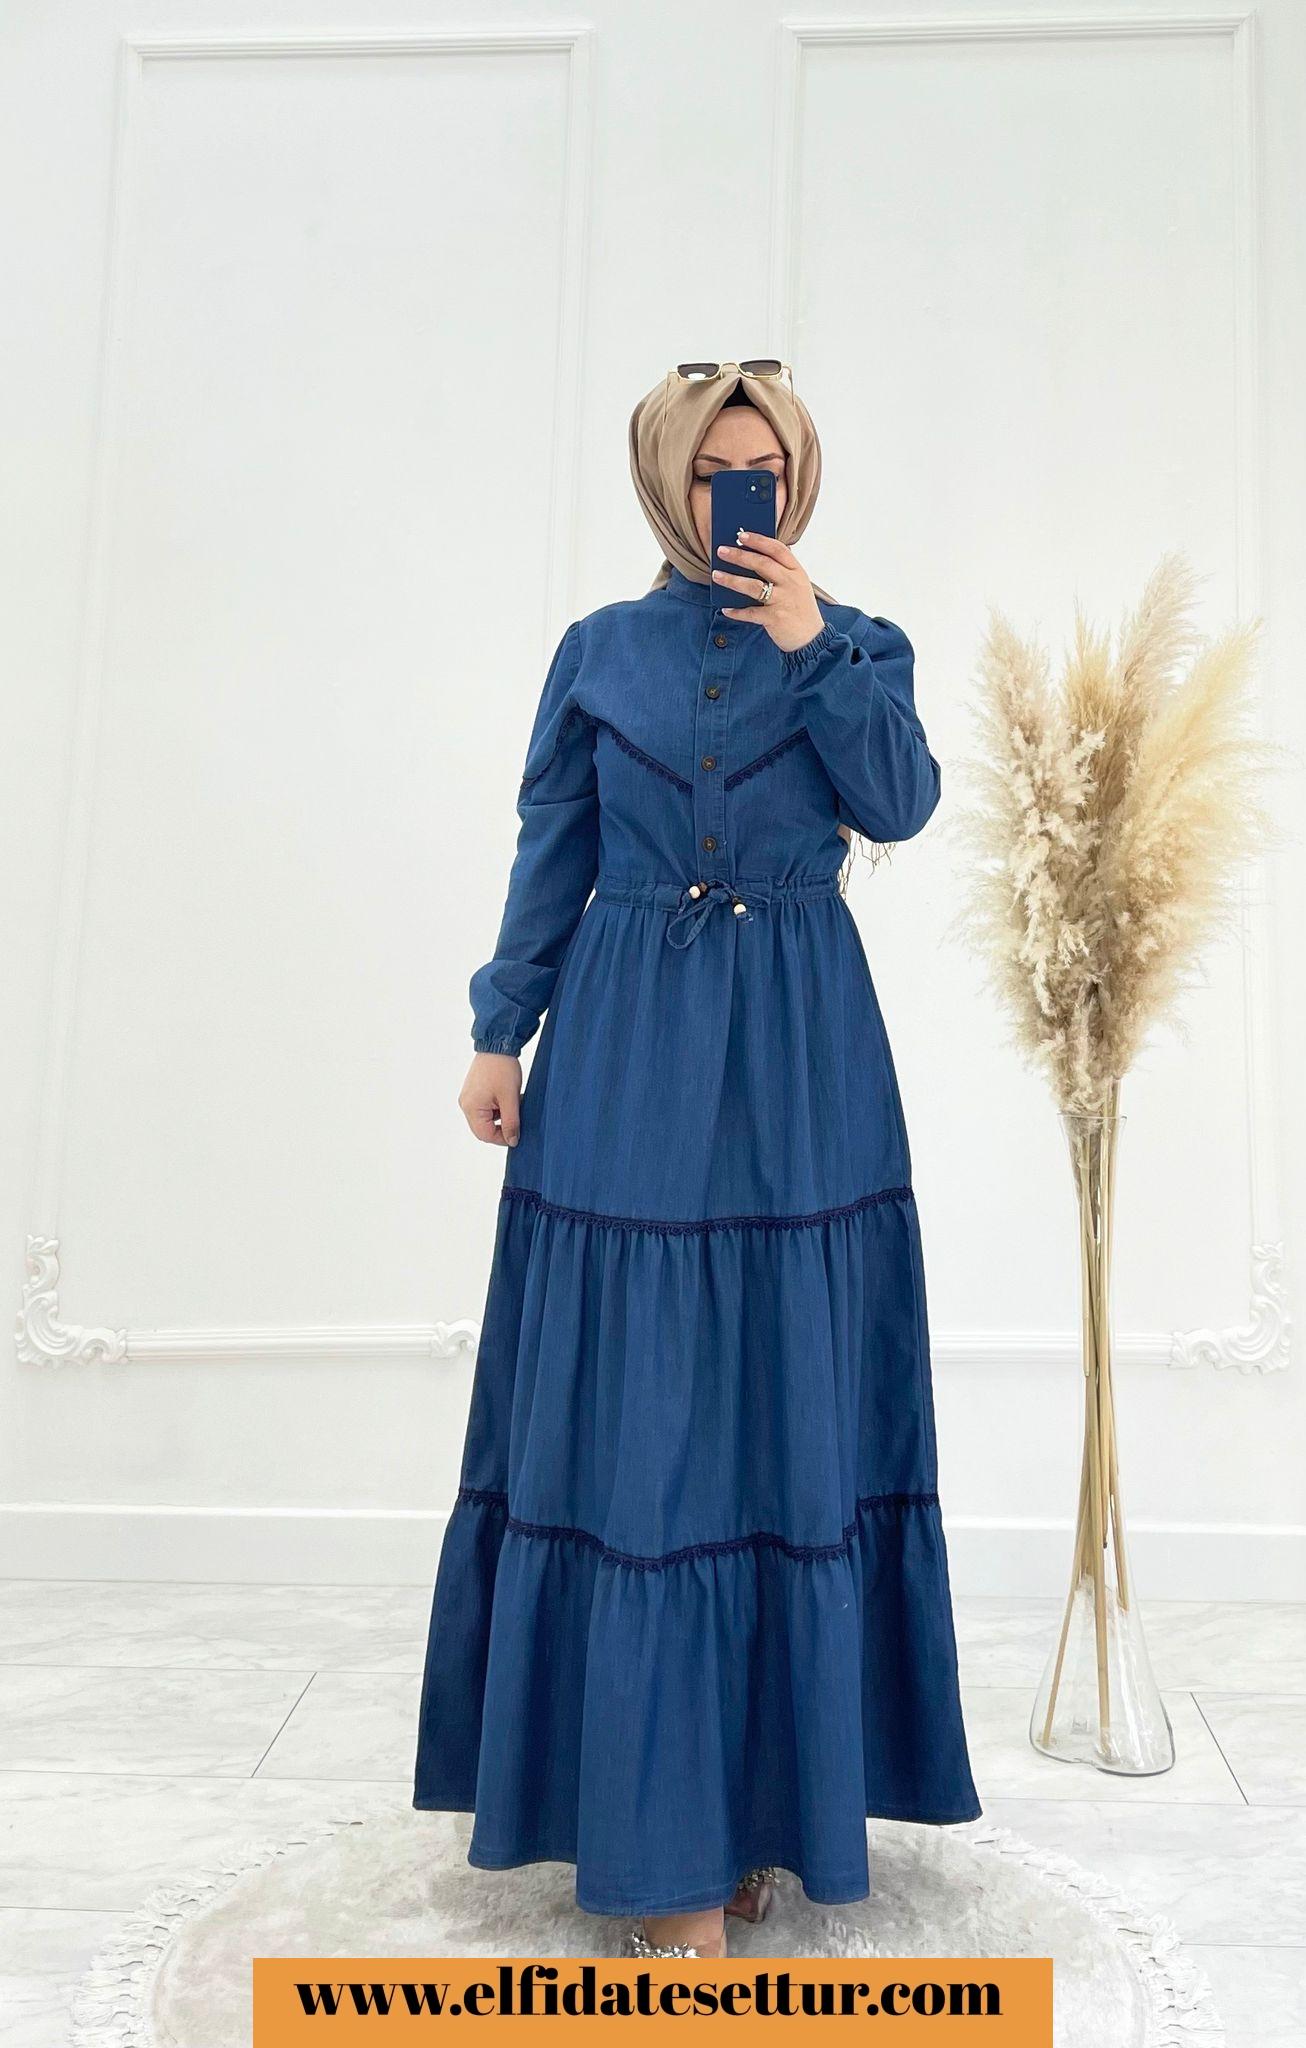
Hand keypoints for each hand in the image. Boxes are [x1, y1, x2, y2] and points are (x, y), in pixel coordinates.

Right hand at [460, 1052, 520, 1145]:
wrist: (497, 1044)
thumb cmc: (503, 1068)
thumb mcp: (510, 1098)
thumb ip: (511, 1122)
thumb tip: (512, 1141)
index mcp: (471, 1107)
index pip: (485, 1135)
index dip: (502, 1139)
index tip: (517, 1135)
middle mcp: (466, 1104)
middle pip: (483, 1129)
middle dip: (501, 1127)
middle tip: (518, 1120)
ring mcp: (469, 1097)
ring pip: (485, 1119)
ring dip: (501, 1117)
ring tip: (514, 1104)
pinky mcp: (474, 1092)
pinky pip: (485, 1108)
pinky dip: (498, 1108)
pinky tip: (508, 1098)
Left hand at [711, 532, 826, 653]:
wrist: (812, 638)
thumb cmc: (800, 609)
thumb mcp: (798, 585)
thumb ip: (783, 570)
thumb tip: (758, 554)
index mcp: (797, 572)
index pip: (777, 549)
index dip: (759, 540)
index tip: (741, 535)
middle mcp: (790, 583)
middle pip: (762, 564)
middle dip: (739, 556)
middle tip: (721, 551)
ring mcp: (783, 600)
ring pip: (753, 586)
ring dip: (732, 580)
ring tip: (716, 575)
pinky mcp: (775, 618)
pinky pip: (750, 612)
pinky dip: (736, 612)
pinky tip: (725, 609)